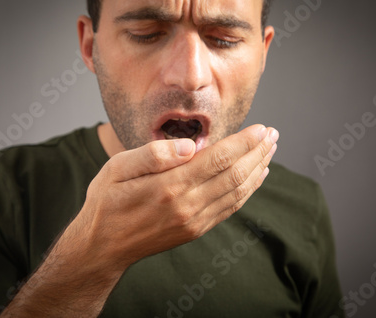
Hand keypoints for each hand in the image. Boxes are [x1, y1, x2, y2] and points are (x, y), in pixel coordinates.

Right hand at [73, 124, 278, 269]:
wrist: (102, 248)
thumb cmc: (107, 203)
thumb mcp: (116, 168)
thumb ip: (153, 154)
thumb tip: (188, 146)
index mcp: (169, 186)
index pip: (218, 158)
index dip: (244, 142)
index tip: (261, 128)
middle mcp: (187, 206)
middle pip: (234, 174)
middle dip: (257, 152)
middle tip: (273, 134)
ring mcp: (194, 221)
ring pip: (237, 192)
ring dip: (257, 170)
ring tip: (270, 151)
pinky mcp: (195, 230)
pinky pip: (229, 208)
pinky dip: (247, 192)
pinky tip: (255, 178)